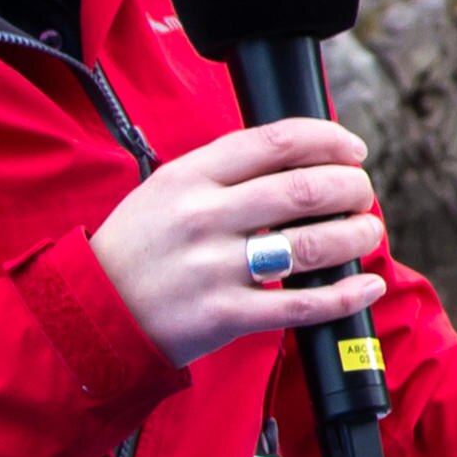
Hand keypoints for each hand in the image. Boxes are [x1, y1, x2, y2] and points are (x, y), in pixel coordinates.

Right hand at [91, 120, 385, 369]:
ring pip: (310, 244)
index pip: (276, 141)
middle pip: (303, 190)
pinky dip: (344, 295)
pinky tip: (366, 284)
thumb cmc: (139, 247)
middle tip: (363, 193)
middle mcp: (203, 216)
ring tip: (368, 232)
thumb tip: (302, 158)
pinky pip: (300, 305)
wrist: (89, 314)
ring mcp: (213, 268)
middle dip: (350, 188)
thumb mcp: (167, 189)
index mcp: (190, 176)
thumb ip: (225, 172)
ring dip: (355, 236)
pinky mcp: (224, 316)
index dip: (328, 140)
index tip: (353, 149)